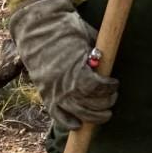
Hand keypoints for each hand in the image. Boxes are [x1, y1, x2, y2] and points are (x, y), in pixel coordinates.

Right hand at [9, 0, 118, 131]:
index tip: (115, 83)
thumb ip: (99, 54)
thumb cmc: (66, 29)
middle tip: (113, 96)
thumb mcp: (89, 37)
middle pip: (90, 104)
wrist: (37, 28)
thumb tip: (111, 64)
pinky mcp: (45, 95)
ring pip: (77, 114)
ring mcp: (53, 92)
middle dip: (105, 103)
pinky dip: (68, 122)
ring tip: (105, 113)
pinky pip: (57, 116)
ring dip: (94, 117)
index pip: (97, 88)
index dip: (109, 88)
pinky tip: (79, 124)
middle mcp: (64, 85)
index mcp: (75, 69)